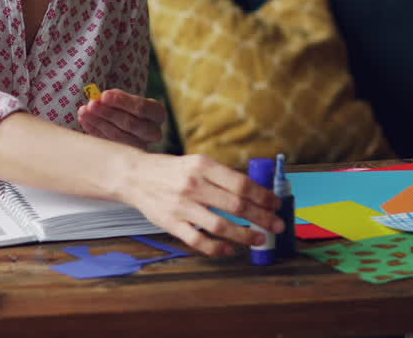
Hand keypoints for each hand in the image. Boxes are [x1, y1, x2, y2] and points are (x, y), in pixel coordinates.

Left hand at [78, 89, 166, 150]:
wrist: (131, 123)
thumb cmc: (128, 107)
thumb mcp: (127, 99)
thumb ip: (116, 98)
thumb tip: (99, 99)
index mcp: (157, 114)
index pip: (141, 108)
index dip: (122, 101)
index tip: (103, 95)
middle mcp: (153, 132)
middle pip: (130, 124)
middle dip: (108, 113)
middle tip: (91, 104)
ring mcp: (141, 146)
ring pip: (118, 135)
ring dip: (98, 121)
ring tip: (83, 111)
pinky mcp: (127, 155)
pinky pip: (109, 143)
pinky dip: (95, 130)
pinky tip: (85, 120)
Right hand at [117, 152, 284, 256]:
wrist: (134, 176)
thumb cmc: (171, 170)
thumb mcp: (196, 162)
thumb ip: (221, 176)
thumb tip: (255, 193)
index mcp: (203, 165)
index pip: (241, 184)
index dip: (263, 196)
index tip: (276, 205)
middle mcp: (193, 184)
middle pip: (237, 205)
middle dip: (263, 218)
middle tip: (278, 225)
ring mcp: (182, 206)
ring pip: (221, 226)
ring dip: (245, 235)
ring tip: (260, 239)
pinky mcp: (171, 224)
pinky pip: (199, 241)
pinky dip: (218, 248)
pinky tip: (231, 250)